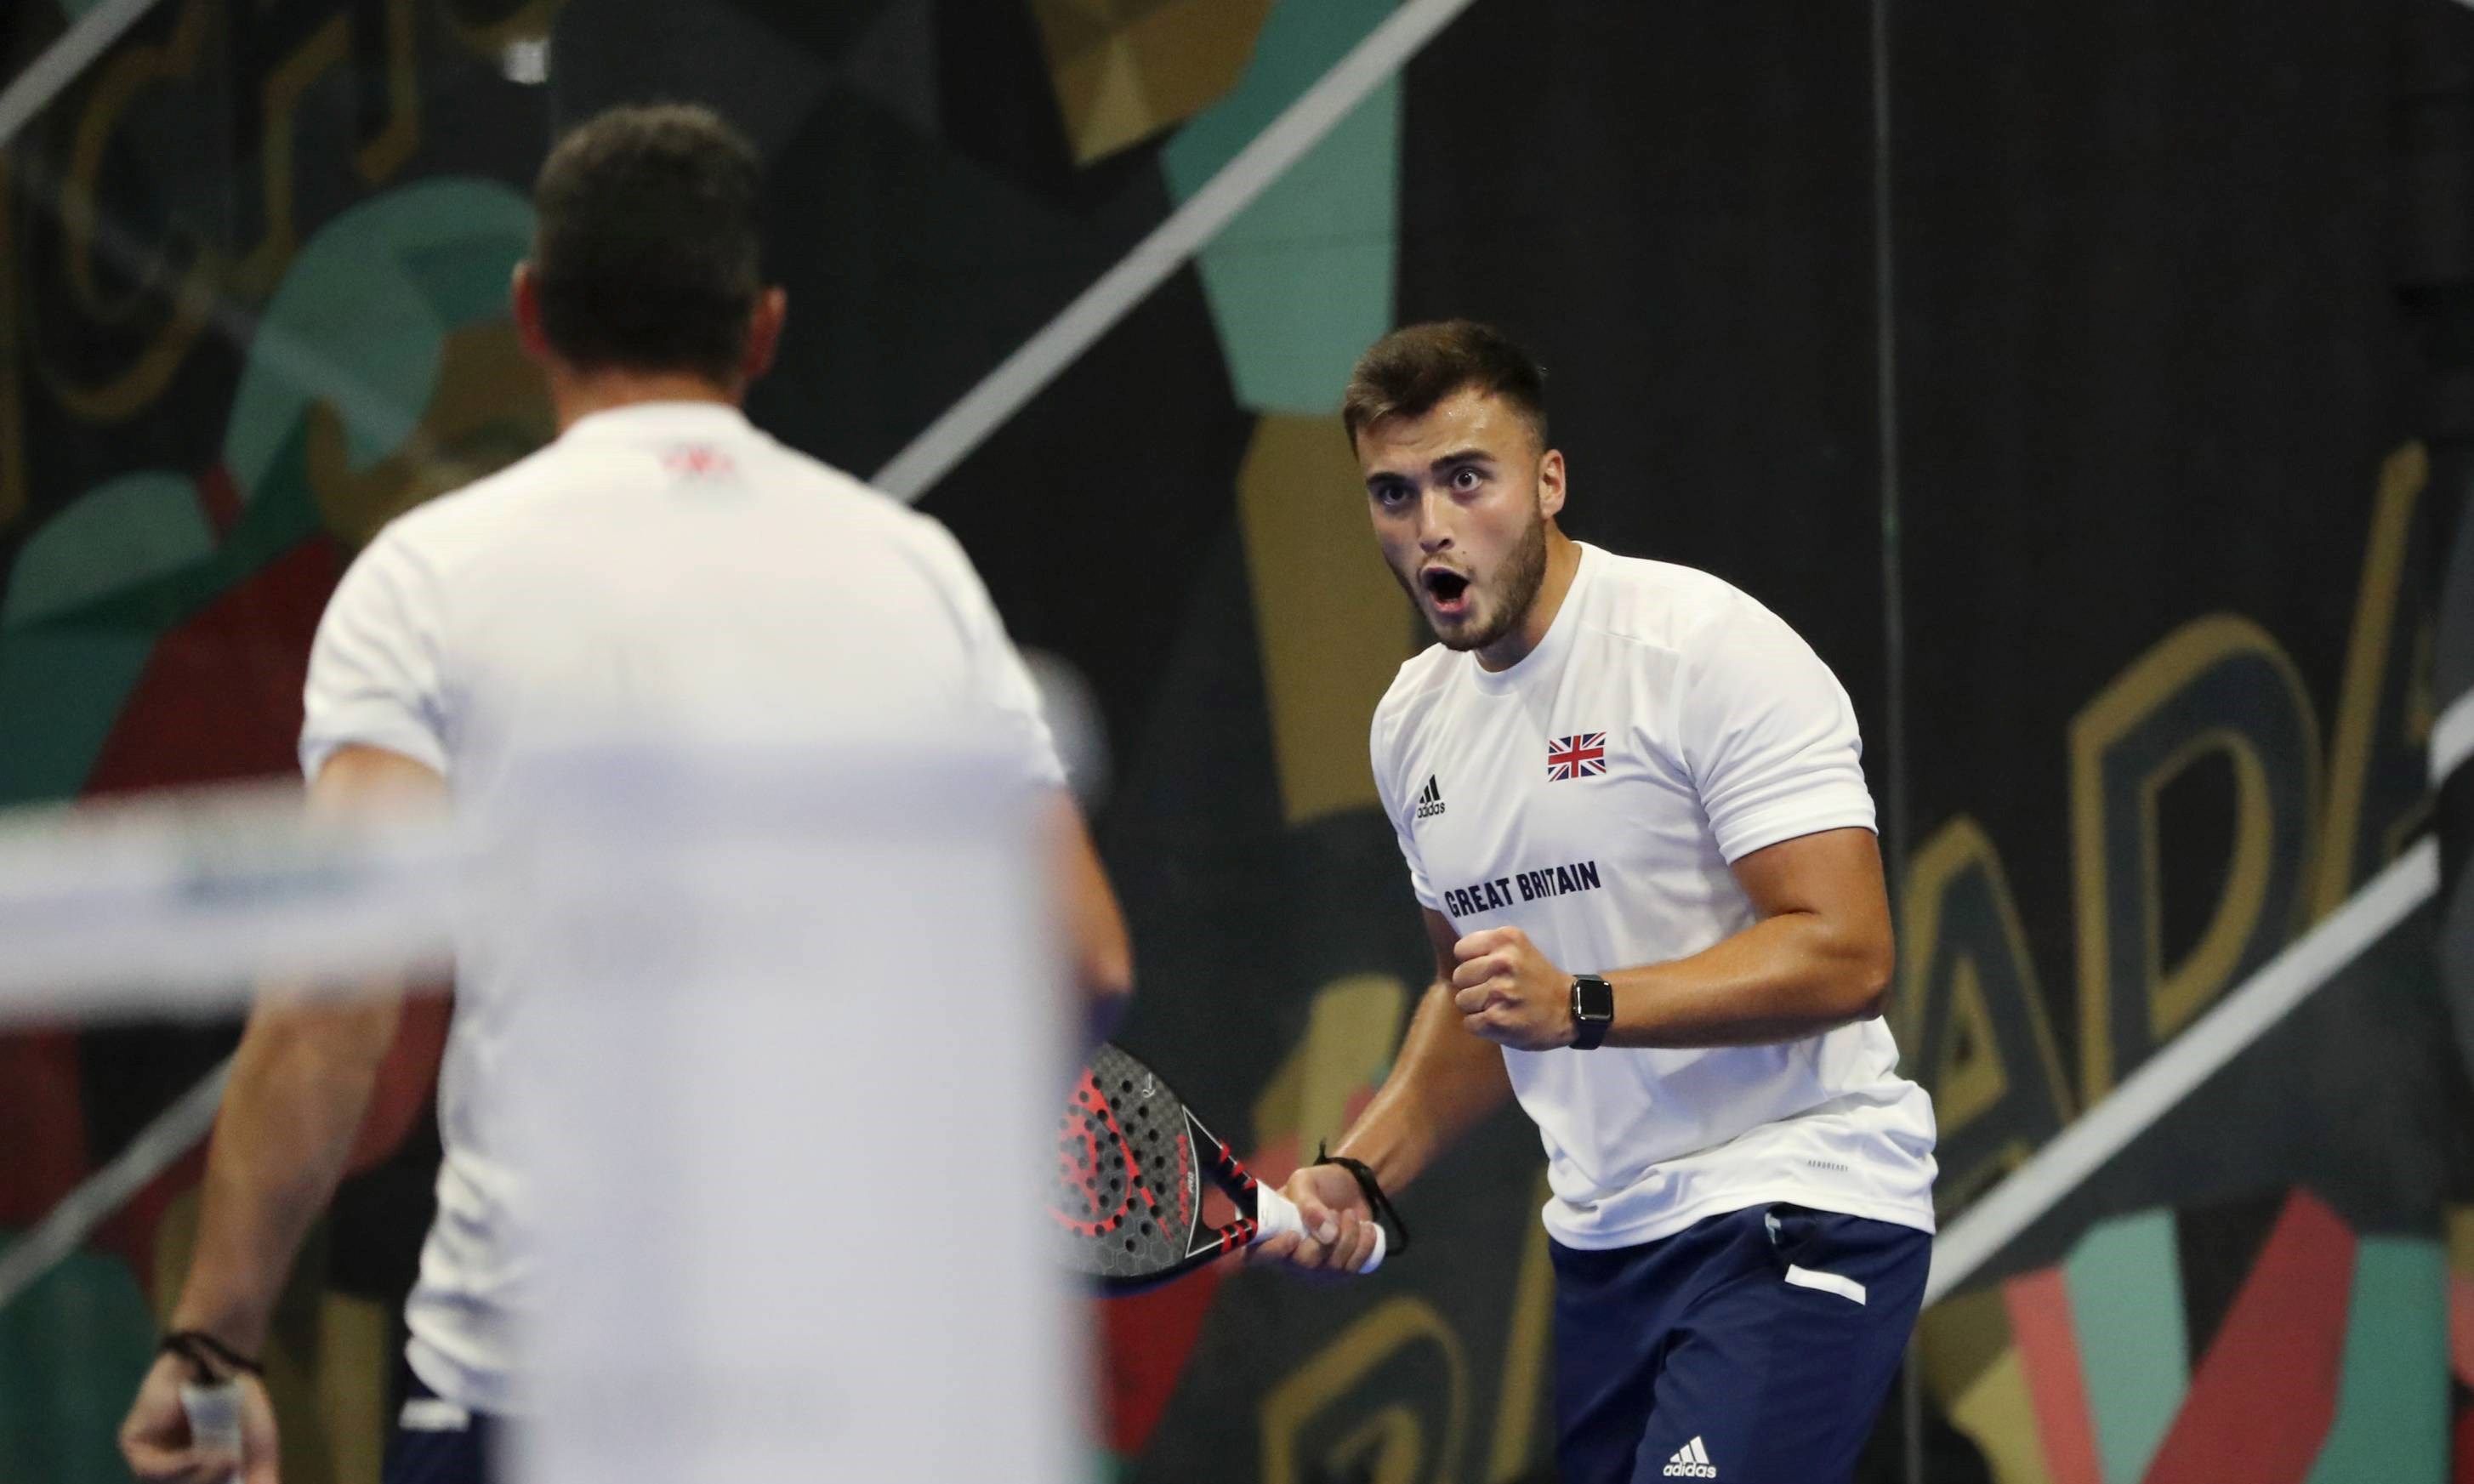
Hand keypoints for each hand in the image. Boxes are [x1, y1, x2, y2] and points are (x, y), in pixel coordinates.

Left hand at [120, 1352, 279, 1483]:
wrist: (219, 1359)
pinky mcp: (133, 1443)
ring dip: (200, 1477)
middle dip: (213, 1483)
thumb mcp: (257, 1444)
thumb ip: (259, 1474)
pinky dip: (178, 1467)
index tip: (239, 1481)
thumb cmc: (239, 1399)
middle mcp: (169, 1467)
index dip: (216, 1483)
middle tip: (236, 1467)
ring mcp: (150, 1456)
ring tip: (227, 1459)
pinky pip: (150, 1469)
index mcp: (195, 1471)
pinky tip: (200, 1454)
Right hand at [1245, 1165, 1380, 1279]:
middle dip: (1326, 1236)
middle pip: (1304, 1263)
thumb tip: (1324, 1232)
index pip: (1257, 1256)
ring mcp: (1315, 1269)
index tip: (1293, 1236)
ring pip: (1333, 1267)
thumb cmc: (1320, 1184)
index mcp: (1271, 1234)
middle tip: (1335, 1212)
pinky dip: (1364, 1245)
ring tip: (1350, 1214)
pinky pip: (1353, 1268)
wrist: (1351, 1188)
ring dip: (1349, 1236)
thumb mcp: (1306, 1181)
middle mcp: (1289, 1258)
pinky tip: (1366, 1228)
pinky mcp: (1339, 1273)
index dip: (1273, 1251)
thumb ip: (1307, 1202)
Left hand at [1451, 926, 1574, 1049]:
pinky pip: (1469, 1023)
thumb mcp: (1519, 949)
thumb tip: (1458, 958)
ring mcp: (1499, 991)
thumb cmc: (1540, 979)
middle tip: (1496, 991)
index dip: (1471, 962)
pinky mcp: (1497, 1019)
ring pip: (1462, 1000)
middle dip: (1473, 985)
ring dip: (1477, 1007)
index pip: (1461, 950)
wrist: (1570, 1009)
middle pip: (1459, 976)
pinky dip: (1482, 1026)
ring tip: (1500, 1006)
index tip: (1487, 970)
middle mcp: (1502, 962)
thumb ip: (1490, 949)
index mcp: (1507, 939)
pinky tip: (1501, 1020)